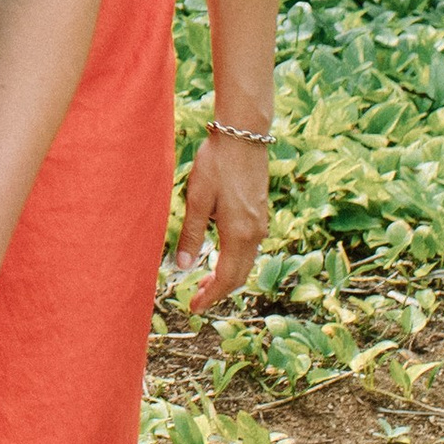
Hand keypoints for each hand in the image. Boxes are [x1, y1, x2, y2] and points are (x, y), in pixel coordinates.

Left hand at [174, 131, 269, 311]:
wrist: (243, 136)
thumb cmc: (217, 164)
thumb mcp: (197, 199)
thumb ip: (192, 234)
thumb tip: (183, 267)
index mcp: (239, 233)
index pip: (226, 278)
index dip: (210, 296)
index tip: (194, 308)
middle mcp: (255, 233)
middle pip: (239, 275)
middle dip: (218, 290)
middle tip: (196, 299)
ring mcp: (260, 224)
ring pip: (245, 262)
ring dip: (226, 276)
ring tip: (203, 281)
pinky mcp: (260, 214)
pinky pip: (249, 248)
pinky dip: (234, 261)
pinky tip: (219, 256)